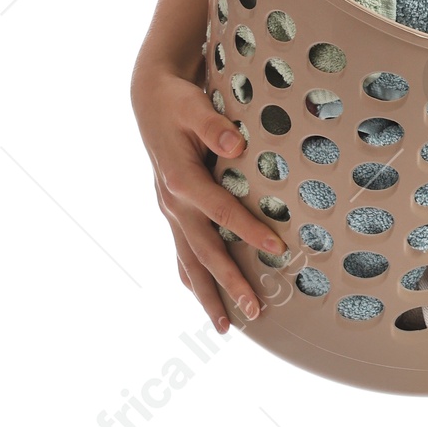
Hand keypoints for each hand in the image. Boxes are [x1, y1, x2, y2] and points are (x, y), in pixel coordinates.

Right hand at [131, 65, 285, 334]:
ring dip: (208, 295)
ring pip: (189, 262)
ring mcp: (171, 212)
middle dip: (229, 283)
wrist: (150, 99)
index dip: (247, 230)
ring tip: (227, 327)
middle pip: (203, 251)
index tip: (277, 249)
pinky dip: (193, 278)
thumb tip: (236, 145)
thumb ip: (214, 126)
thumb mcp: (194, 106)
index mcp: (181, 180)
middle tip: (255, 310)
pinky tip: (202, 296)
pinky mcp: (173, 212)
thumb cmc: (178, 101)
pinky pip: (182, 253)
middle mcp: (173, 203)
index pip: (220, 211)